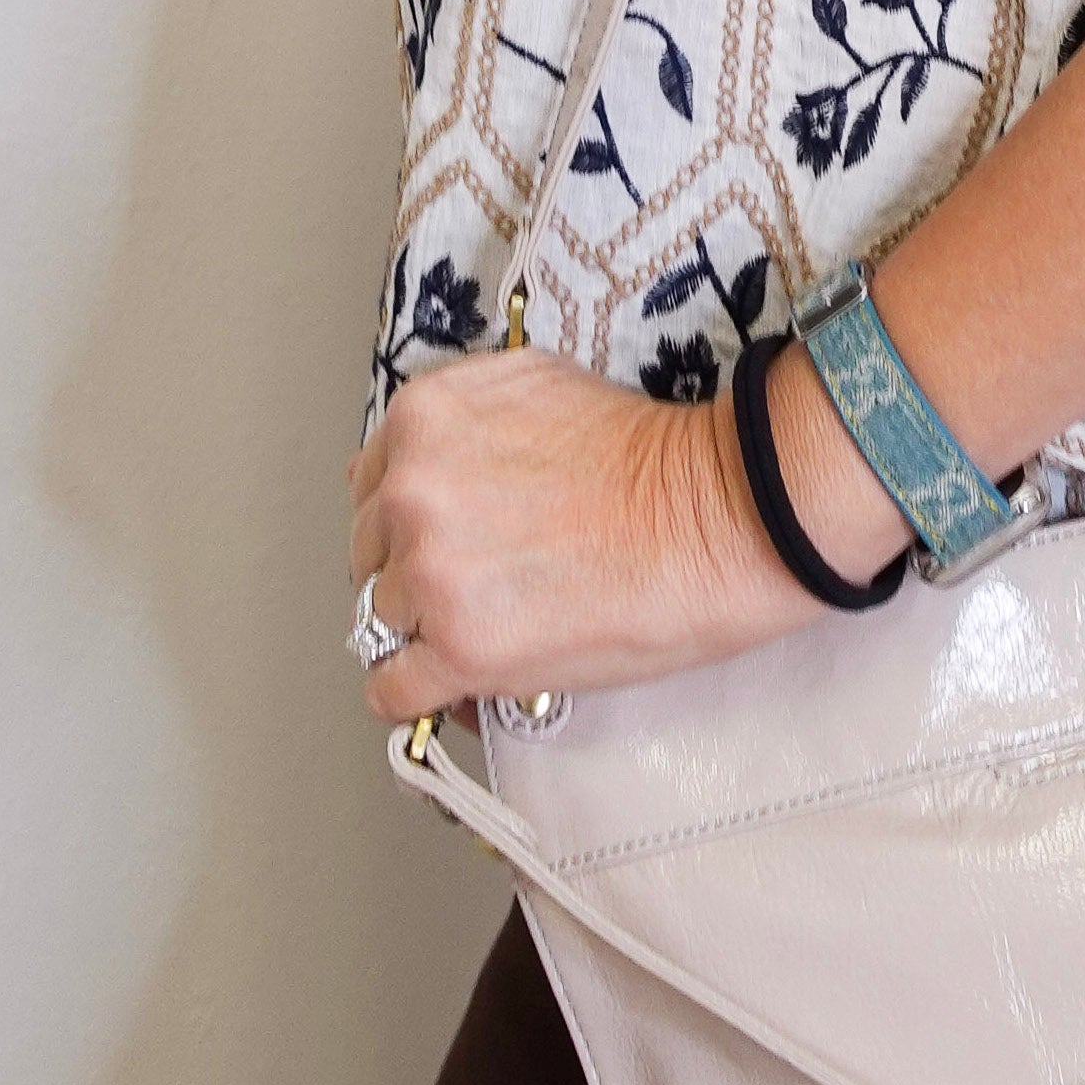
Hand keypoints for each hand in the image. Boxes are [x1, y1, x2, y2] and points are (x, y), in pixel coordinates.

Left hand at [346, 348, 816, 725]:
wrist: (714, 515)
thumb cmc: (649, 457)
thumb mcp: (534, 387)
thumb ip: (460, 424)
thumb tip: (414, 470)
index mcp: (423, 420)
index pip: (371, 488)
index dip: (408, 522)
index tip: (442, 542)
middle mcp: (410, 491)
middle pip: (370, 556)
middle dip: (414, 576)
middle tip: (479, 588)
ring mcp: (427, 573)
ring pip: (380, 624)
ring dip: (426, 634)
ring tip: (493, 631)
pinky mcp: (458, 648)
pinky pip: (392, 692)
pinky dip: (419, 697)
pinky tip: (455, 687)